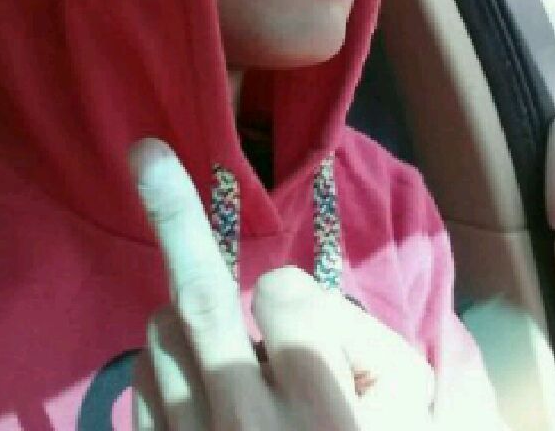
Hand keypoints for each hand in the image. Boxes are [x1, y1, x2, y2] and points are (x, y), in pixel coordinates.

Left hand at [129, 138, 435, 429]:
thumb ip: (366, 349)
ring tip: (229, 357)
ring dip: (190, 322)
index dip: (296, 299)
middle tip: (146, 153)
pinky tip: (199, 391)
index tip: (304, 324)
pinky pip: (144, 381)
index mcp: (321, 417)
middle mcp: (242, 430)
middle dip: (174, 212)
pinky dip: (167, 366)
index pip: (285, 295)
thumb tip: (285, 302)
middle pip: (197, 301)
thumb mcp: (410, 411)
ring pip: (162, 332)